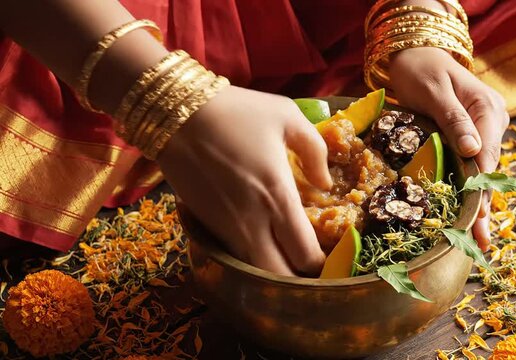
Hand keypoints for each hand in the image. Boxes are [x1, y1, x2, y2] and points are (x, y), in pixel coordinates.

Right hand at [157, 86, 332, 275]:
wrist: (175, 114)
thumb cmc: (237, 111)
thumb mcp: (288, 117)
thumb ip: (315, 151)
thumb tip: (325, 183)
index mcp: (278, 197)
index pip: (305, 255)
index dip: (321, 266)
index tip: (328, 257)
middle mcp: (253, 222)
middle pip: (278, 278)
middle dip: (297, 278)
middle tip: (307, 263)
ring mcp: (226, 228)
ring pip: (254, 271)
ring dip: (272, 270)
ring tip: (285, 253)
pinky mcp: (206, 225)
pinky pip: (235, 254)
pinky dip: (251, 255)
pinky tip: (260, 238)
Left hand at [389, 47, 508, 250]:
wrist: (415, 55)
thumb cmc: (422, 70)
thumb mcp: (435, 92)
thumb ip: (454, 119)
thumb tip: (473, 150)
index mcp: (488, 110)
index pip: (487, 155)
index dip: (481, 187)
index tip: (477, 214)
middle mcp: (491, 124)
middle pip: (488, 170)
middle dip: (482, 206)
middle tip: (479, 241)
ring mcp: (481, 132)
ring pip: (481, 173)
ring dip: (477, 205)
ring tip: (477, 240)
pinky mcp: (467, 139)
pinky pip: (470, 167)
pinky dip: (468, 191)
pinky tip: (468, 216)